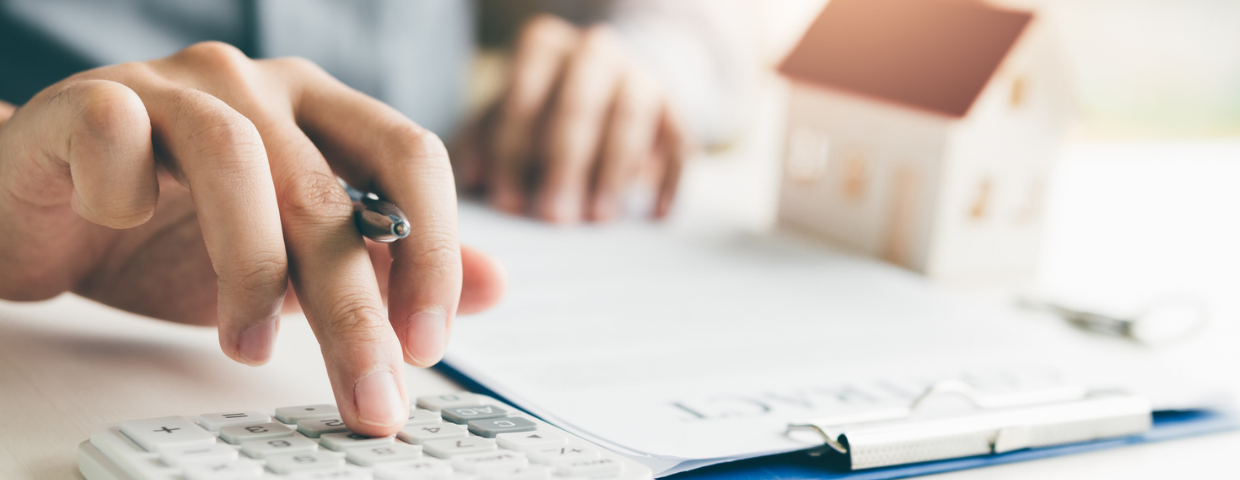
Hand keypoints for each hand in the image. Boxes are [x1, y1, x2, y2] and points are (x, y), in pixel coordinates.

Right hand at [0, 42, 505, 435]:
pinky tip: (123, 229)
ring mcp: (174, 85)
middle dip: (353, 308)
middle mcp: (259, 85)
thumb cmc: (176, 233)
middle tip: (368, 395)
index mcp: (322, 110)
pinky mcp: (91, 99)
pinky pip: (121, 136)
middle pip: (326, 189)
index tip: (428, 346)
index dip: (432, 250)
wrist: (47, 211)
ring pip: (237, 163)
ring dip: (249, 270)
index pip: (410, 157)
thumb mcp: (298, 260)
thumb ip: (389, 266)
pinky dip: (127, 195)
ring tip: (250, 348)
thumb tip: (495, 286)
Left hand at [454, 15, 692, 222]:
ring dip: (614, 170)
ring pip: (631, 117)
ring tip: (598, 219)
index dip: (512, 151)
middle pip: (579, 104)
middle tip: (555, 218)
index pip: (524, 93)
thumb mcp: (507, 118)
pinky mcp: (677, 109)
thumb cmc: (543, 112)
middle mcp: (594, 52)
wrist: (612, 87)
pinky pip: (680, 142)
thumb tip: (469, 179)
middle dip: (565, 164)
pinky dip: (669, 180)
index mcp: (543, 48)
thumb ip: (482, 143)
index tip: (507, 203)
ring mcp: (640, 77)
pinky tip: (654, 216)